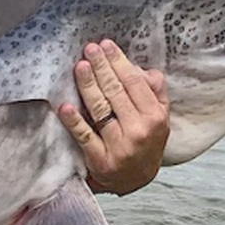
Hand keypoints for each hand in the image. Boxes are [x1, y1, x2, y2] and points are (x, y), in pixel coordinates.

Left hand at [58, 40, 169, 195]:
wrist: (137, 179)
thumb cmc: (146, 140)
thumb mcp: (159, 116)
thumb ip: (154, 90)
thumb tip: (138, 68)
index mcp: (154, 116)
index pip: (134, 82)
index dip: (118, 61)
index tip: (106, 45)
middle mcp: (139, 130)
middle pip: (116, 92)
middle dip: (101, 67)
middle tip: (89, 49)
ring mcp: (119, 146)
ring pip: (100, 109)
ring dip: (88, 86)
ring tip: (80, 67)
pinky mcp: (101, 160)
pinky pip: (85, 136)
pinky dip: (74, 121)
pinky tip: (65, 106)